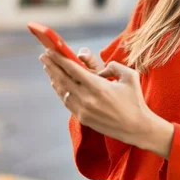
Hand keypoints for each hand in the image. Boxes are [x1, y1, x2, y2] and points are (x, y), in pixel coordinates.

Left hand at [39, 50, 172, 157]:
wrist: (136, 128)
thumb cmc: (135, 100)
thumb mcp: (130, 76)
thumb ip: (114, 66)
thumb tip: (100, 69)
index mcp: (98, 86)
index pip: (73, 70)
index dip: (60, 59)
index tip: (51, 51)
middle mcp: (87, 98)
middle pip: (63, 79)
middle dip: (52, 66)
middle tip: (43, 56)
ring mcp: (83, 110)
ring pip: (63, 91)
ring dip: (54, 78)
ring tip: (47, 68)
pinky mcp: (83, 118)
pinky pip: (67, 102)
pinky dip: (60, 91)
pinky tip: (56, 84)